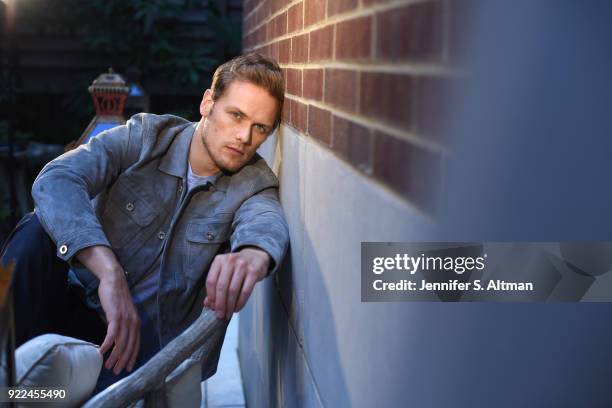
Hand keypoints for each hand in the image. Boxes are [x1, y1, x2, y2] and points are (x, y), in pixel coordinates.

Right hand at [75, 246, 140, 374]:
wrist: (114, 280)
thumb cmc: (116, 297)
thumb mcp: (122, 313)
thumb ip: (122, 326)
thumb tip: (116, 339)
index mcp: (137, 323)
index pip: (137, 344)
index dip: (133, 357)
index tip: (128, 368)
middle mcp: (134, 322)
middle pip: (130, 346)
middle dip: (123, 361)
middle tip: (116, 371)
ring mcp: (125, 319)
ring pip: (121, 342)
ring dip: (115, 356)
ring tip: (108, 366)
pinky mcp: (116, 315)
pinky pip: (112, 334)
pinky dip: (107, 344)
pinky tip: (101, 351)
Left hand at [204, 247, 269, 319]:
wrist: (256, 256)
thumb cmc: (238, 266)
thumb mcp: (224, 270)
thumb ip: (215, 285)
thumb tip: (208, 303)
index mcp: (219, 260)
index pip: (211, 281)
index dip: (210, 296)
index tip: (212, 307)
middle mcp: (230, 261)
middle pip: (221, 287)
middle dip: (220, 304)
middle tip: (220, 314)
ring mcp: (243, 265)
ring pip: (233, 290)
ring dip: (230, 305)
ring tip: (228, 313)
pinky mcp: (253, 272)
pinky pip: (245, 291)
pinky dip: (240, 302)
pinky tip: (237, 308)